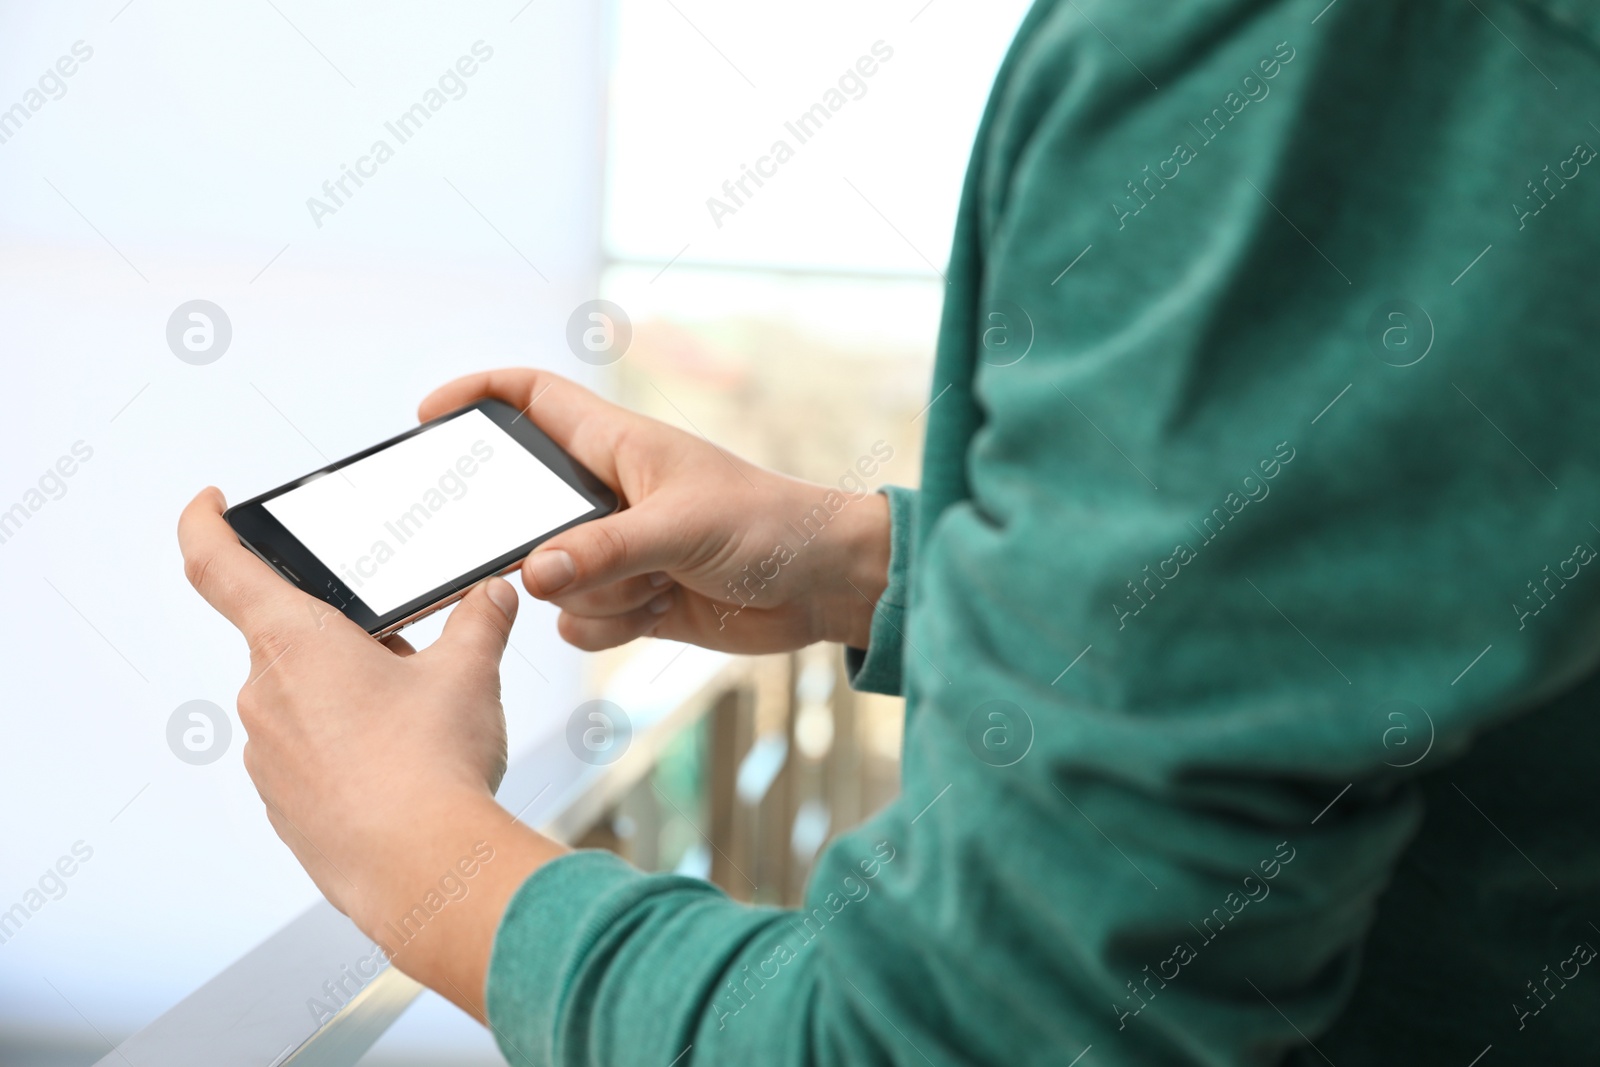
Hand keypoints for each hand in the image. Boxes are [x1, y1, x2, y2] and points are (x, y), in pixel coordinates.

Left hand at [178, 488, 560, 1017]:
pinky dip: (351, 753)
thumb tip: (491, 594)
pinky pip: (311, 757)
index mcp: (293, 642)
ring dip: (353, 698)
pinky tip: (405, 772)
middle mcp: (264, 694)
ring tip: (422, 726)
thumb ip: (479, 620)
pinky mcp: (283, 806)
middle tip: (416, 660)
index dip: (205, 523)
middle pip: (294, 641)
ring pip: (306, 701)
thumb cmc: (433, 766)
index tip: (209, 503)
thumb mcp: (469, 673)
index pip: (217, 564)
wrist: (424, 872)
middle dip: (352, 642)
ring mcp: (267, 756)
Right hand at [419, 369, 891, 653]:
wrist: (821, 587)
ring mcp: (616, 551)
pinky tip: (665, 610)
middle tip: (565, 561)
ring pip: (550, 579)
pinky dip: (614, 626)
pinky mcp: (631, 599)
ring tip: (659, 582)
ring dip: (595, 595)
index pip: (531, 398)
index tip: (429, 416)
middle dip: (535, 544)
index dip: (477, 395)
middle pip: (523, 509)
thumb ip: (604, 550)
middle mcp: (607, 496)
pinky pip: (578, 621)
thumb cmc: (768, 526)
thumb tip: (530, 574)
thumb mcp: (682, 528)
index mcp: (616, 446)